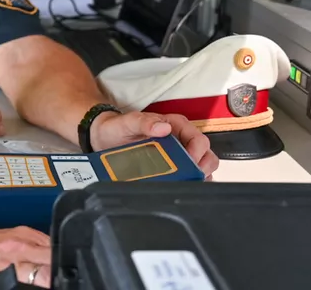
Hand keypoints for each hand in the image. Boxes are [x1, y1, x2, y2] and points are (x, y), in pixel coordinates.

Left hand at [91, 110, 219, 176]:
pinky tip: (181, 188)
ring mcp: (178, 155)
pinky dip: (189, 183)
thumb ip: (144, 122)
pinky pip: (187, 176)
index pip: (198, 139)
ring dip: (198, 177)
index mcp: (175, 125)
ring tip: (187, 185)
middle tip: (191, 177)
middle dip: (202, 168)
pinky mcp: (172, 168)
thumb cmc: (119, 127)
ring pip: (200, 167)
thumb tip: (163, 128)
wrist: (104, 138)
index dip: (197, 153)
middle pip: (205, 155)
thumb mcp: (128, 122)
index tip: (188, 163)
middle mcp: (181, 139)